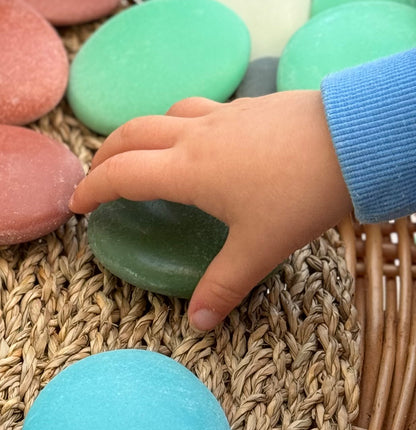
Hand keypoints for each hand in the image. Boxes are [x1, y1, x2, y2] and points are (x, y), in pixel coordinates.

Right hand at [68, 92, 352, 330]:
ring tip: (143, 150)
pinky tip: (203, 138)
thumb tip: (198, 323)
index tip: (76, 203)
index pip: (120, 175)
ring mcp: (223, 115)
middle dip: (106, 153)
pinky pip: (200, 108)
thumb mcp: (260, 248)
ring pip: (165, 113)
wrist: (354, 139)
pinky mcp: (251, 106)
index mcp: (185, 171)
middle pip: (131, 134)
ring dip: (143, 131)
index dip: (92, 188)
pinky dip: (182, 121)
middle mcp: (194, 136)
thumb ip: (224, 284)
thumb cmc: (302, 194)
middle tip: (97, 173)